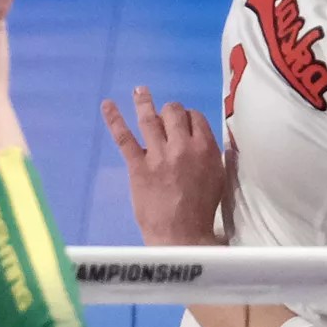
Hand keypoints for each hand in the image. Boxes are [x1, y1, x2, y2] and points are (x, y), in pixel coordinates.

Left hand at [101, 87, 228, 245]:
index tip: (183, 122)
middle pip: (173, 112)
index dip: (188, 117)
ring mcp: (158, 154)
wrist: (181, 235)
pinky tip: (107, 105)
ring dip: (143, 101)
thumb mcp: (219, 178)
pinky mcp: (138, 165)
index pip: (195, 116)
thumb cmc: (203, 209)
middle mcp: (182, 146)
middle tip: (165, 115)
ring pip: (149, 118)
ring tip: (139, 91)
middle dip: (169, 111)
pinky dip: (114, 119)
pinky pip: (124, 137)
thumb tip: (212, 140)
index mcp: (205, 148)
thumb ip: (214, 155)